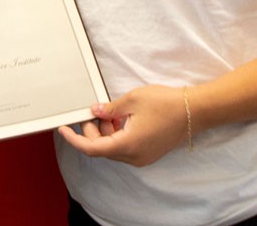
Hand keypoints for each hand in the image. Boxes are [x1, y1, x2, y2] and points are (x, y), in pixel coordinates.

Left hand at [58, 85, 186, 166]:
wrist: (193, 111)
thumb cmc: (165, 103)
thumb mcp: (132, 100)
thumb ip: (110, 108)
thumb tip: (94, 111)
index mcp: (128, 145)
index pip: (92, 148)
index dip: (74, 140)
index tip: (62, 130)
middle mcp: (134, 156)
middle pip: (102, 149)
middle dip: (92, 131)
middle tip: (93, 111)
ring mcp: (142, 157)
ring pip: (113, 149)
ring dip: (106, 132)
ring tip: (111, 112)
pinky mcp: (148, 153)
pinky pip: (125, 147)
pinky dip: (117, 134)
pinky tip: (120, 118)